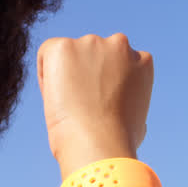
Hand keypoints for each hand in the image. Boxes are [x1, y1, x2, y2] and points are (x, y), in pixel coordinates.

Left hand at [36, 34, 152, 175]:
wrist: (100, 143)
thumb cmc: (119, 142)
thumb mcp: (137, 119)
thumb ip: (128, 102)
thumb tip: (122, 111)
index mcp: (142, 61)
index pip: (118, 63)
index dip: (104, 84)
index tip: (98, 104)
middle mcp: (119, 44)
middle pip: (94, 54)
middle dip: (85, 74)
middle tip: (79, 105)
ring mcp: (91, 43)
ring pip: (70, 54)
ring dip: (66, 75)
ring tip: (67, 106)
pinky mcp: (63, 47)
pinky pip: (47, 54)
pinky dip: (46, 75)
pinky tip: (54, 98)